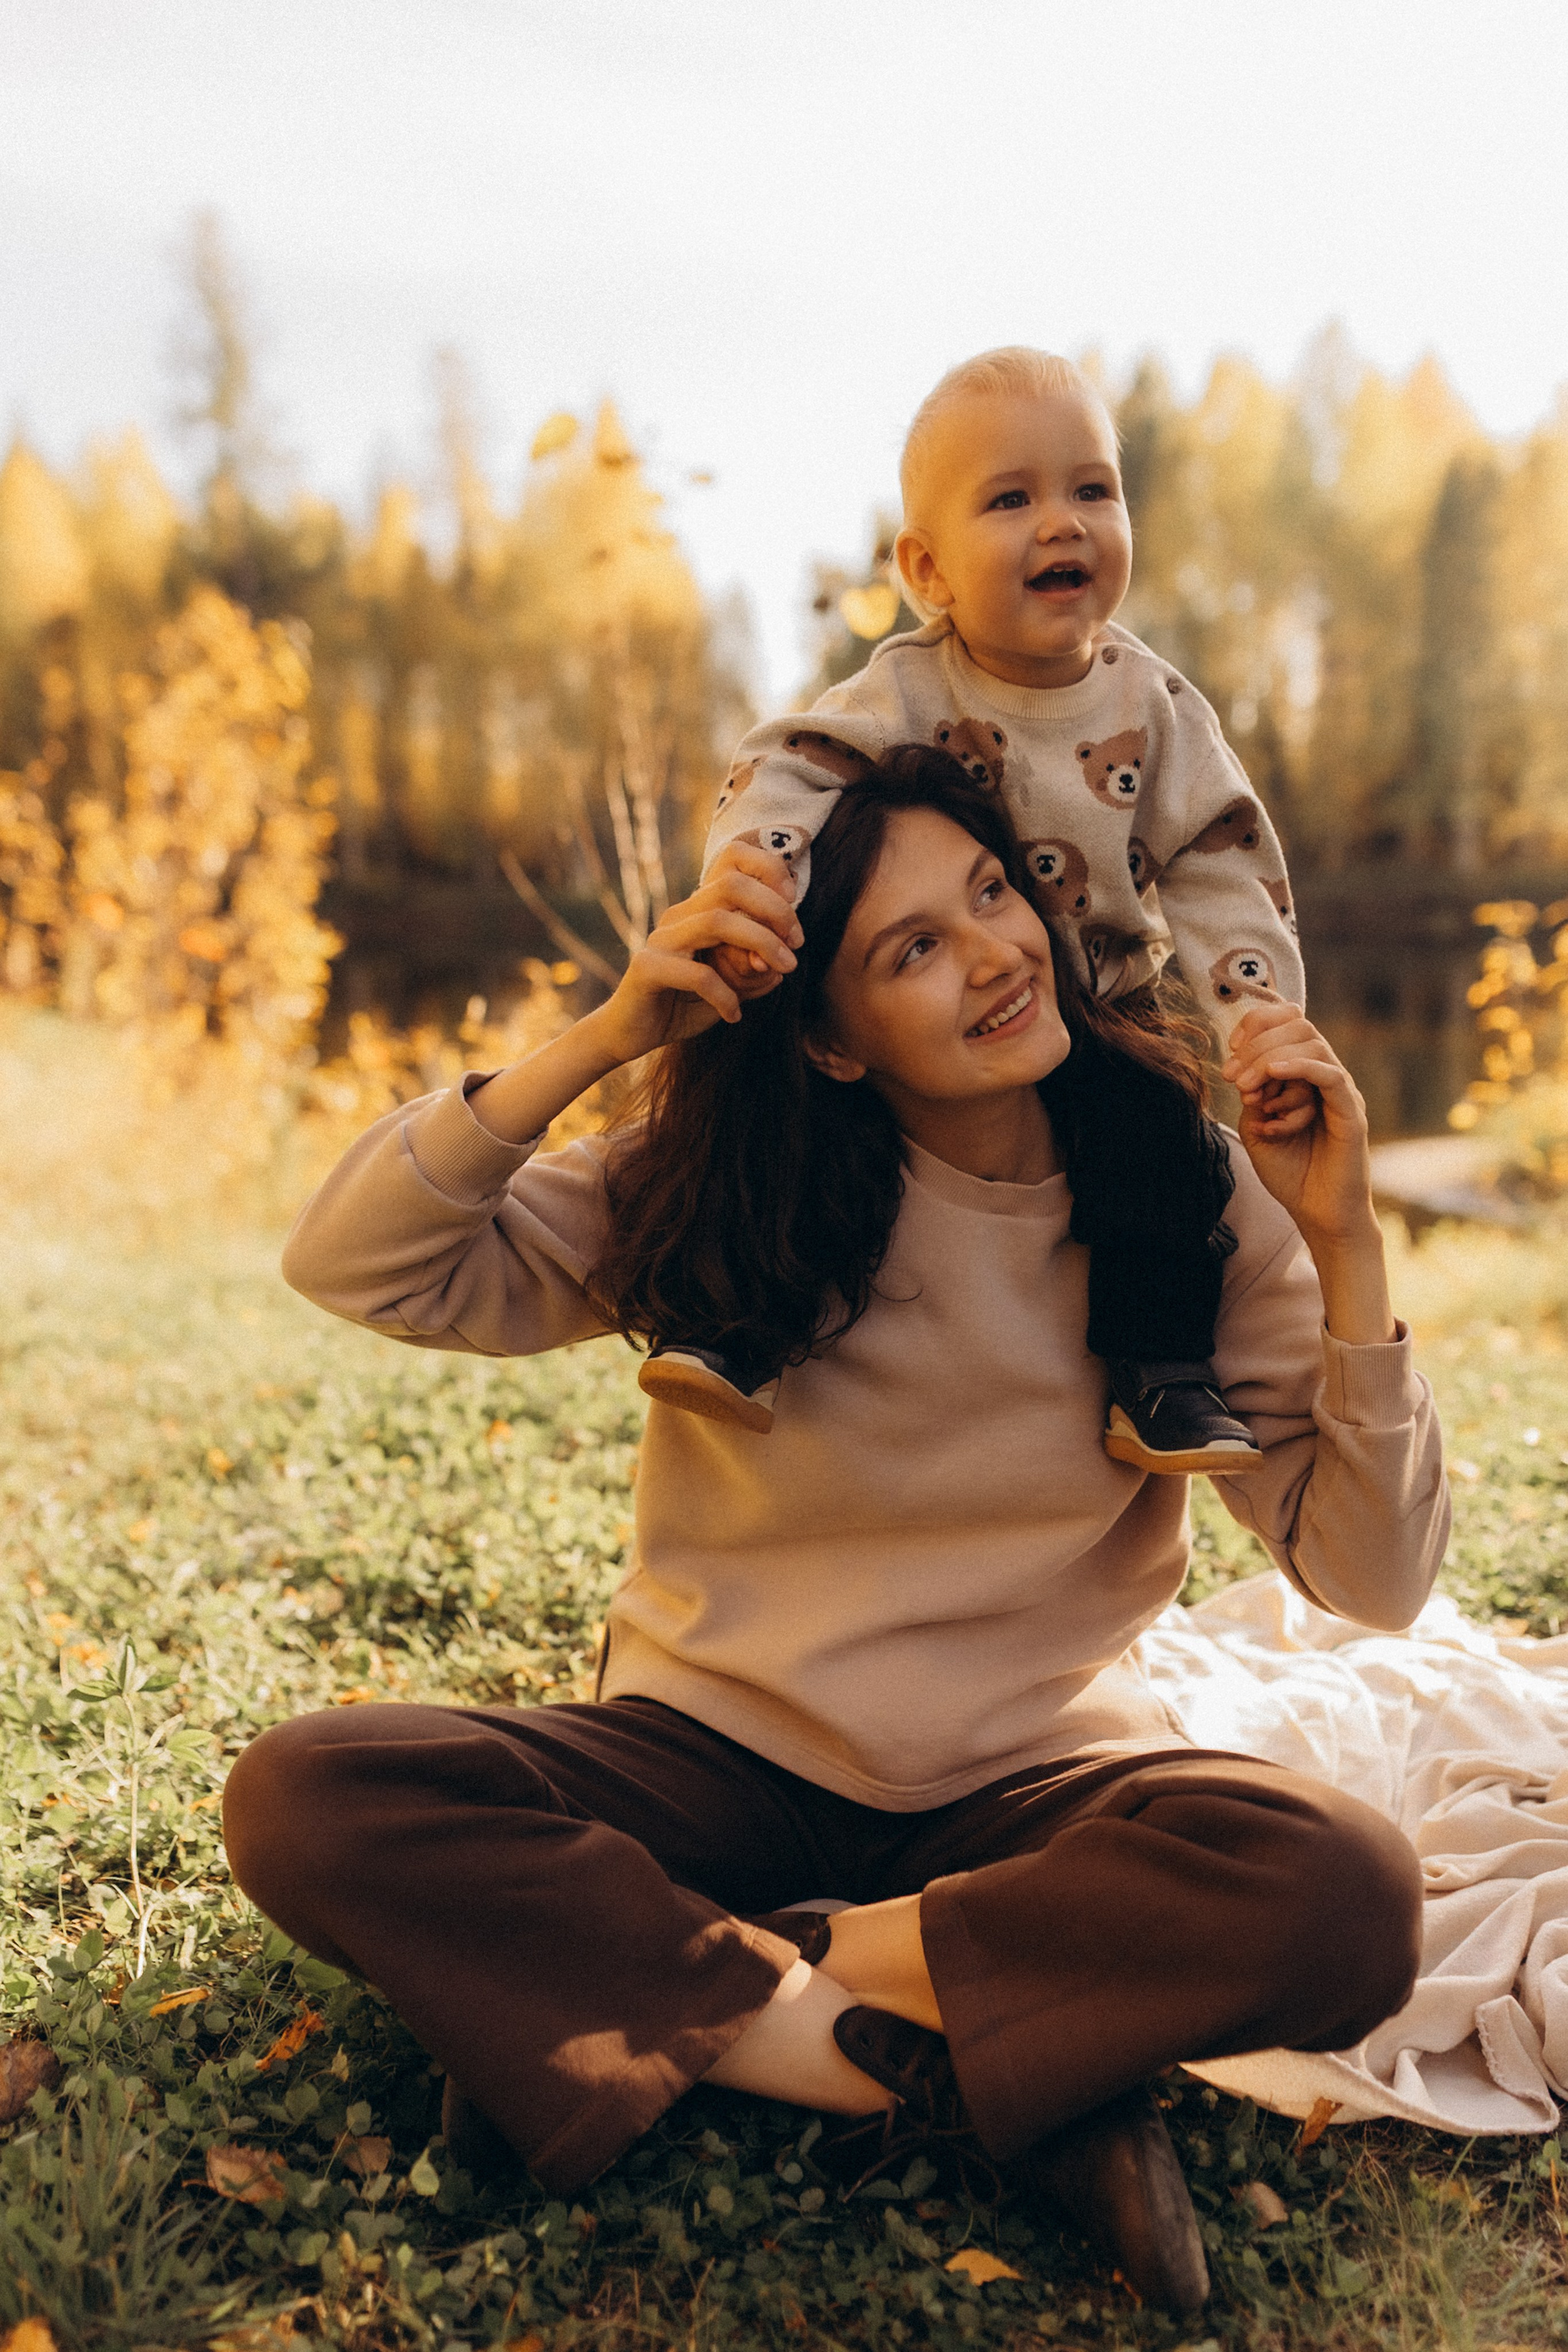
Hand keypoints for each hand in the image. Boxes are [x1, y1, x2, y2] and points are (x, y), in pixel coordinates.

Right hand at [590, 841, 802, 1062]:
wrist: (631, 1034)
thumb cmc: (682, 1005)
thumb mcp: (729, 986)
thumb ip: (753, 971)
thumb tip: (784, 962)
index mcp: (697, 909)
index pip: (731, 860)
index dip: (769, 873)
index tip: (794, 911)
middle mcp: (678, 916)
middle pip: (730, 885)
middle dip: (774, 910)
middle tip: (796, 944)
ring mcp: (661, 940)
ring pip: (717, 921)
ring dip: (760, 944)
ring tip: (782, 971)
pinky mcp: (647, 969)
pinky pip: (698, 974)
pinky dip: (726, 995)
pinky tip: (734, 1015)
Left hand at [1223, 1004, 1376, 1248]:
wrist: (1317, 1213)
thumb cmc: (1290, 1173)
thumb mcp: (1256, 1128)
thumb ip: (1252, 1095)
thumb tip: (1245, 1069)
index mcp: (1303, 1075)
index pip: (1289, 1022)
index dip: (1258, 1023)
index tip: (1231, 1047)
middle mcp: (1324, 1076)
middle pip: (1298, 1027)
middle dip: (1258, 1045)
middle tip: (1233, 1077)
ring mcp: (1340, 1091)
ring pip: (1312, 1045)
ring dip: (1271, 1061)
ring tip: (1249, 1089)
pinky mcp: (1350, 1112)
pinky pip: (1330, 1075)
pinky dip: (1299, 1067)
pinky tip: (1273, 1076)